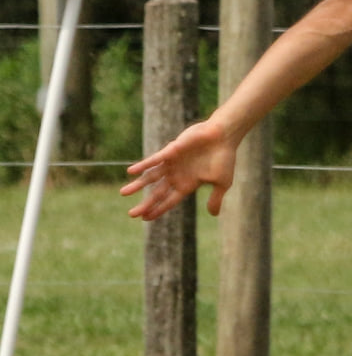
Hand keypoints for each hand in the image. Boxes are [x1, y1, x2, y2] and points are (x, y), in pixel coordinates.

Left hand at [121, 120, 239, 219]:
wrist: (224, 136)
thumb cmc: (224, 158)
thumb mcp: (222, 183)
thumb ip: (215, 199)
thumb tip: (214, 214)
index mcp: (188, 184)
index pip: (169, 200)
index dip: (158, 210)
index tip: (145, 218)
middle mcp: (177, 175)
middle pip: (157, 192)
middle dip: (145, 204)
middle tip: (131, 214)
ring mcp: (172, 163)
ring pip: (151, 177)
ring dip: (137, 185)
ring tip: (123, 193)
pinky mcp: (171, 151)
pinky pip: (154, 160)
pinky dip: (143, 165)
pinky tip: (131, 171)